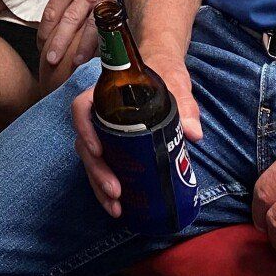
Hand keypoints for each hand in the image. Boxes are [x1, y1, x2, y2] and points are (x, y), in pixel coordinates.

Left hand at [37, 0, 113, 85]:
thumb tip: (58, 17)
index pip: (52, 10)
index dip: (44, 29)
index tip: (41, 43)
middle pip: (68, 21)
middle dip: (58, 42)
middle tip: (51, 59)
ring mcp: (103, 1)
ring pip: (90, 27)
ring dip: (82, 47)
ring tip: (75, 62)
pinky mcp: (119, 7)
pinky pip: (109, 27)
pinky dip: (103, 41)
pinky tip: (99, 54)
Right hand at [70, 42, 202, 219]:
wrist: (164, 69)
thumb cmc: (164, 71)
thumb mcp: (175, 84)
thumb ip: (184, 105)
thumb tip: (193, 133)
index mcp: (105, 93)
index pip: (82, 107)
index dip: (84, 129)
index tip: (98, 150)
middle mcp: (100, 114)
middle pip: (85, 143)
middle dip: (96, 171)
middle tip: (115, 191)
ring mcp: (105, 132)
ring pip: (91, 160)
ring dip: (99, 184)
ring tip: (116, 207)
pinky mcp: (115, 146)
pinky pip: (103, 166)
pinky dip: (106, 186)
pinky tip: (119, 205)